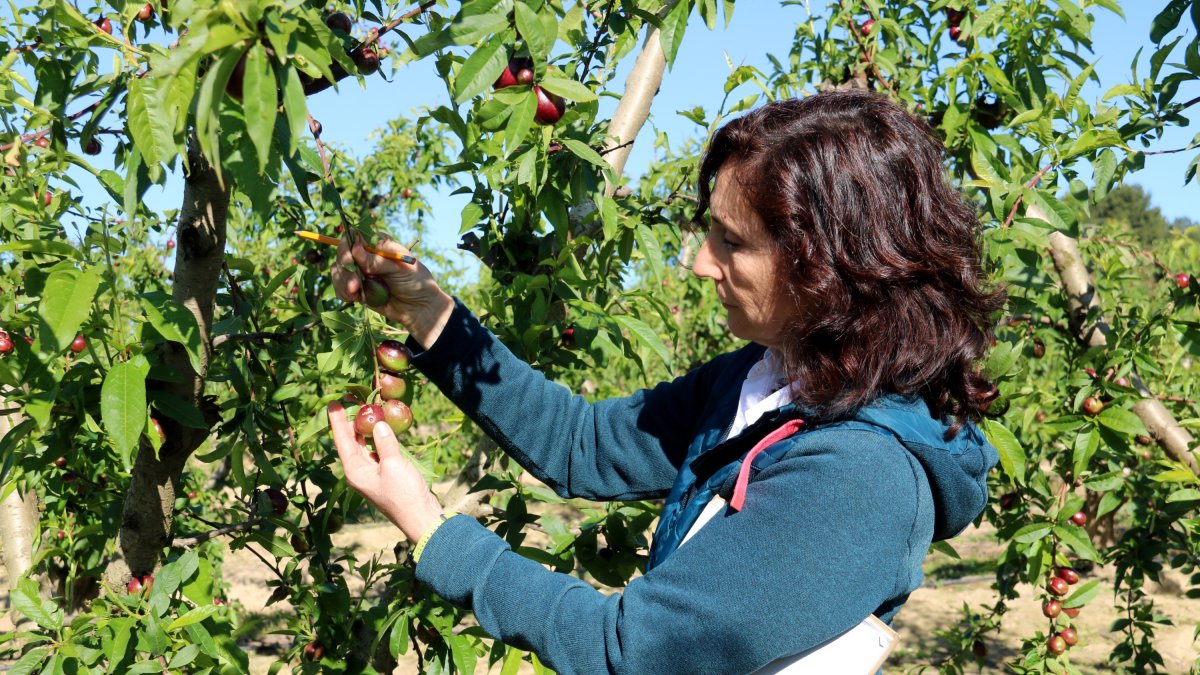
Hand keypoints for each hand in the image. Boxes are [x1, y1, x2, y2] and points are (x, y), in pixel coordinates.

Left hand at [327, 401, 443, 542]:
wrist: (420, 517)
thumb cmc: (404, 494)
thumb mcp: (393, 465)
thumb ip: (384, 442)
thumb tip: (378, 424)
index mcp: (355, 471)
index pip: (342, 440)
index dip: (337, 421)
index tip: (333, 403)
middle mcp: (359, 472)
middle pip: (351, 442)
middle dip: (350, 421)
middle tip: (351, 400)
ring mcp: (372, 473)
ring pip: (364, 446)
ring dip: (365, 429)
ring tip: (365, 409)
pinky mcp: (385, 474)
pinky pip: (377, 451)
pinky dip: (378, 438)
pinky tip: (381, 428)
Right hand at [331, 234, 454, 348]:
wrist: (420, 308)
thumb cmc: (416, 282)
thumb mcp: (400, 268)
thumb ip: (377, 260)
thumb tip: (355, 249)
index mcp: (378, 244)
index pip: (354, 236)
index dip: (347, 245)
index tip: (350, 259)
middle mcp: (366, 256)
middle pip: (342, 253)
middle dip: (345, 267)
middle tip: (354, 283)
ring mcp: (360, 272)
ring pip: (339, 271)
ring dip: (343, 281)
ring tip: (355, 292)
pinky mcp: (357, 289)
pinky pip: (341, 287)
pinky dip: (343, 292)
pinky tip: (353, 298)